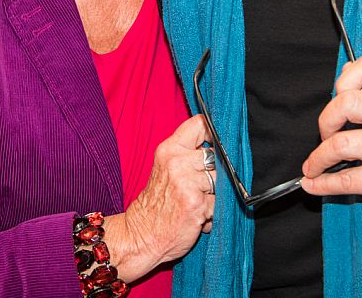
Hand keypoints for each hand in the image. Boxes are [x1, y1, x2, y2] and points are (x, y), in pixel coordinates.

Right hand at [102, 115, 215, 282]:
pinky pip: (219, 203)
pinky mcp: (197, 203)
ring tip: (199, 203)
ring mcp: (188, 182)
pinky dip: (213, 213)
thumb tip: (216, 147)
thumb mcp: (164, 169)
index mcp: (169, 150)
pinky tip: (198, 217)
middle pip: (217, 155)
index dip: (213, 134)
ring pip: (221, 180)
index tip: (215, 146)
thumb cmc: (154, 205)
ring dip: (215, 195)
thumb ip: (186, 154)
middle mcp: (178, 162)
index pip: (200, 124)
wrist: (140, 236)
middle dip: (215, 173)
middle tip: (202, 187)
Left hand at [299, 56, 361, 229]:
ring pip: (341, 144)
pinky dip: (323, 184)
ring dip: (318, 158)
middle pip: (347, 102)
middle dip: (325, 120)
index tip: (339, 99)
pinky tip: (315, 184)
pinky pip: (347, 180)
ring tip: (314, 165)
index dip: (344, 81)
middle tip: (326, 134)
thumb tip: (345, 75)